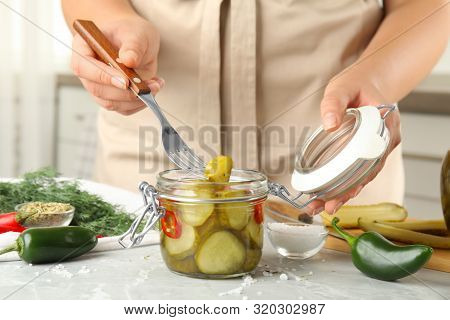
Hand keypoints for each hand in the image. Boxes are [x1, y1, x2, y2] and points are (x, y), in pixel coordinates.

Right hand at [71, 16, 162, 114]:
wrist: (137, 42)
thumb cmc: (131, 33)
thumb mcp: (136, 32)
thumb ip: (132, 45)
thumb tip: (128, 60)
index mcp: (83, 48)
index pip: (83, 67)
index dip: (103, 76)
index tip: (125, 81)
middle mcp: (87, 71)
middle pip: (97, 90)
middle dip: (125, 92)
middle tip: (149, 86)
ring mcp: (98, 87)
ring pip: (111, 103)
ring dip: (135, 100)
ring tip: (156, 85)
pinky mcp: (113, 98)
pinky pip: (124, 109)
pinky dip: (140, 104)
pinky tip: (152, 89)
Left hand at [310, 71, 400, 214]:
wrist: (368, 80)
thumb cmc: (356, 83)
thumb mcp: (341, 87)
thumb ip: (334, 103)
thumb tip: (329, 124)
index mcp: (385, 125)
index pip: (374, 158)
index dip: (360, 178)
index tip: (345, 192)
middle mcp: (386, 140)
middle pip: (368, 173)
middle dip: (347, 193)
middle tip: (326, 207)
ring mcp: (378, 148)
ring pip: (363, 176)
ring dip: (343, 193)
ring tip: (322, 208)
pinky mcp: (367, 151)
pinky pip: (358, 170)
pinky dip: (345, 184)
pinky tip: (329, 196)